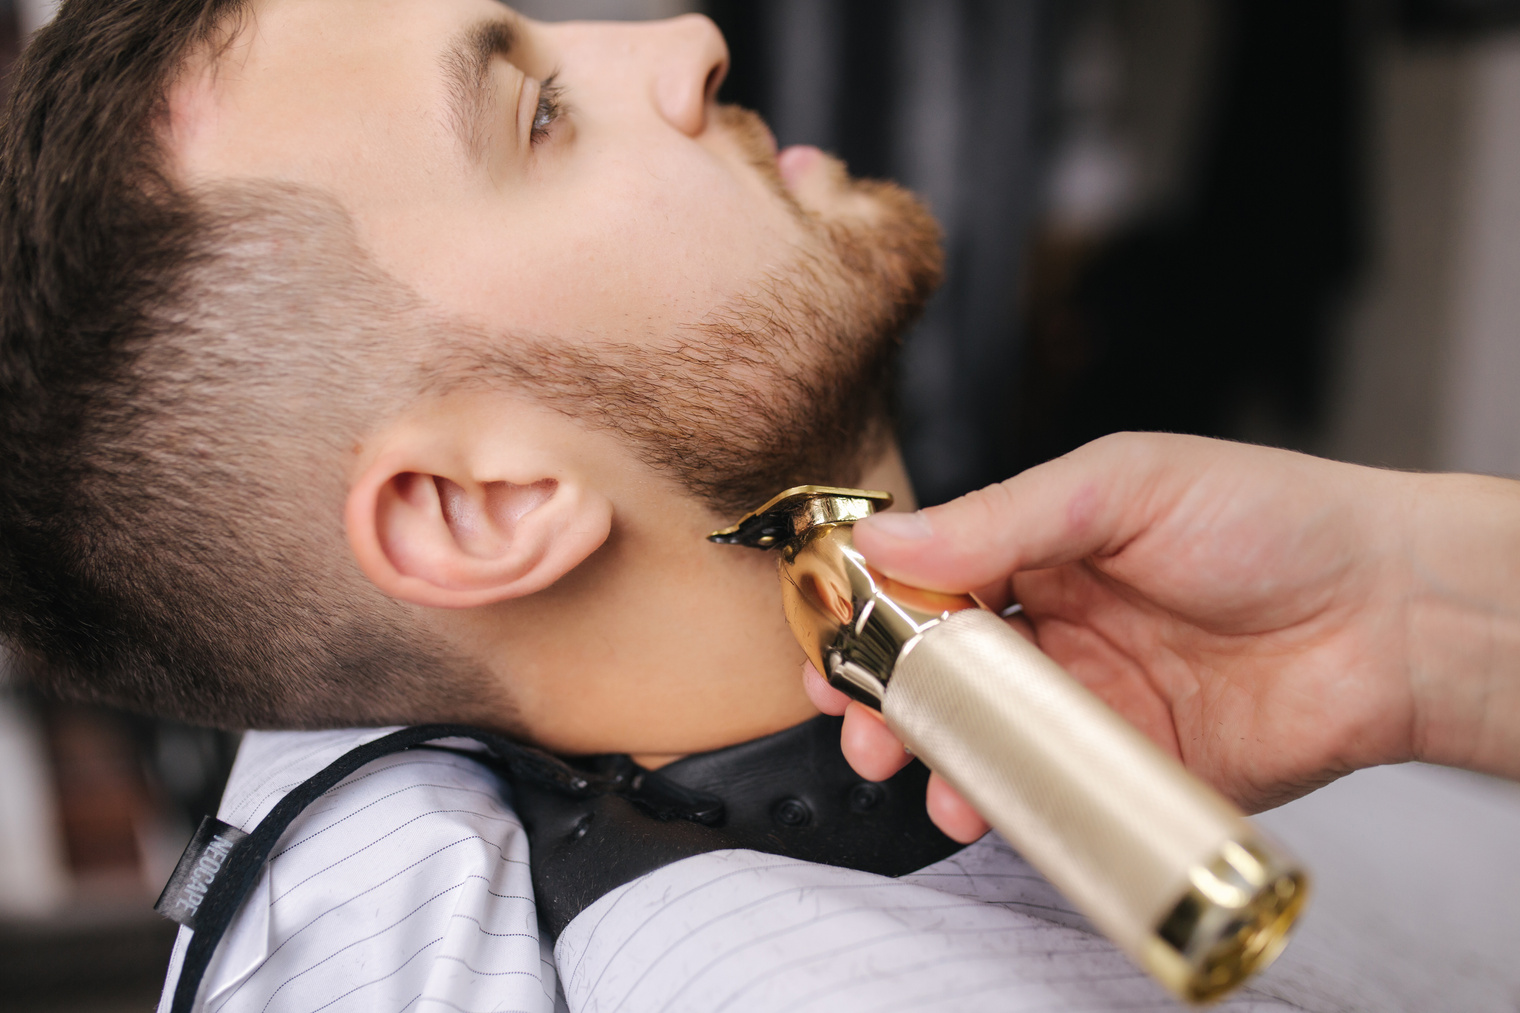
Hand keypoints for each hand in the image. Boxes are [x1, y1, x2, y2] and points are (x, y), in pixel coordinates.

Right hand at [813, 433, 1519, 840]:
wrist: (1390, 614)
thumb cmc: (1271, 520)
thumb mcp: (1123, 487)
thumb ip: (1002, 517)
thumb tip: (889, 541)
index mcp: (1044, 543)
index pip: (933, 575)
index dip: (876, 604)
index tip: (832, 630)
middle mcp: (1057, 622)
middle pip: (942, 662)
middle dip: (885, 691)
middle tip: (853, 712)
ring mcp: (1088, 696)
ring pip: (981, 731)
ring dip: (930, 752)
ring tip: (903, 763)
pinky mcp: (1124, 763)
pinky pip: (1042, 786)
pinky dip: (995, 799)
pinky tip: (973, 801)